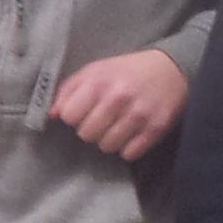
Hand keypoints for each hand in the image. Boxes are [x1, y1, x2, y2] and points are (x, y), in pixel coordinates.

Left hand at [51, 48, 189, 159]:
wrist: (171, 69)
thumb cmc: (126, 71)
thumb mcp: (95, 70)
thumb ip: (68, 90)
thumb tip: (52, 115)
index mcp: (99, 82)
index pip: (69, 117)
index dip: (75, 117)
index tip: (84, 112)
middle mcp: (118, 98)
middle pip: (87, 135)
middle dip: (91, 129)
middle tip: (102, 120)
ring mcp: (138, 115)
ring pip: (107, 147)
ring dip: (109, 140)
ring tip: (117, 126)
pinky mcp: (156, 129)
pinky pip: (129, 154)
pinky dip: (128, 147)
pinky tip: (132, 133)